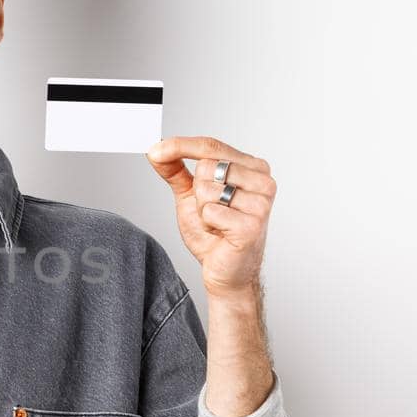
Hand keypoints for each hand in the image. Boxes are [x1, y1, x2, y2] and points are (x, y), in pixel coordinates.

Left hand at [145, 136, 275, 298]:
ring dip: (202, 209)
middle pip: (206, 166)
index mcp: (252, 167)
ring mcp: (260, 203)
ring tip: (216, 223)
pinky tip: (221, 233)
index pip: (211, 145)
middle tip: (211, 211)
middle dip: (197, 191)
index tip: (154, 150)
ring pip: (206, 188)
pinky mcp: (252, 224)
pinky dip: (207, 223)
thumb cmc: (213, 233)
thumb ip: (175, 170)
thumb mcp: (190, 195)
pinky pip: (210, 211)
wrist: (226, 270)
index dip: (180, 146)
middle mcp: (263, 180)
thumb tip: (156, 150)